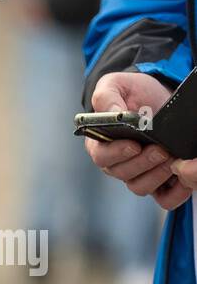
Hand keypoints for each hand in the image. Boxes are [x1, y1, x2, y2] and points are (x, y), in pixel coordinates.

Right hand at [84, 72, 190, 209]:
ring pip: (141, 187)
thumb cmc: (132, 92)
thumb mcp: (114, 85)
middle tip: (161, 149)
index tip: (133, 145)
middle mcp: (116, 164)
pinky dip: (175, 193)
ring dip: (157, 175)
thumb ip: (106, 97)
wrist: (157, 97)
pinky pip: (164, 198)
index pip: (102, 157)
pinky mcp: (159, 180)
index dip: (116, 154)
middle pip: (123, 175)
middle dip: (143, 163)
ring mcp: (137, 174)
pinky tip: (184, 178)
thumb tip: (113, 114)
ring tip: (172, 158)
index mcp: (100, 144)